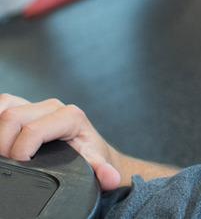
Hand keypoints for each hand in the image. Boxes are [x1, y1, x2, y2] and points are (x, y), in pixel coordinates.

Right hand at [0, 93, 123, 189]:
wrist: (88, 151)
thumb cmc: (89, 157)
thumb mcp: (96, 164)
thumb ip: (102, 171)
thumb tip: (109, 177)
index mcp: (70, 117)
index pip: (32, 131)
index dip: (20, 151)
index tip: (20, 166)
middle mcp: (52, 107)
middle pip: (13, 118)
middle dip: (4, 144)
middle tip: (6, 163)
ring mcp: (37, 105)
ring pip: (5, 108)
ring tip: (2, 154)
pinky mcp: (25, 107)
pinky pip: (2, 104)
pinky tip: (0, 140)